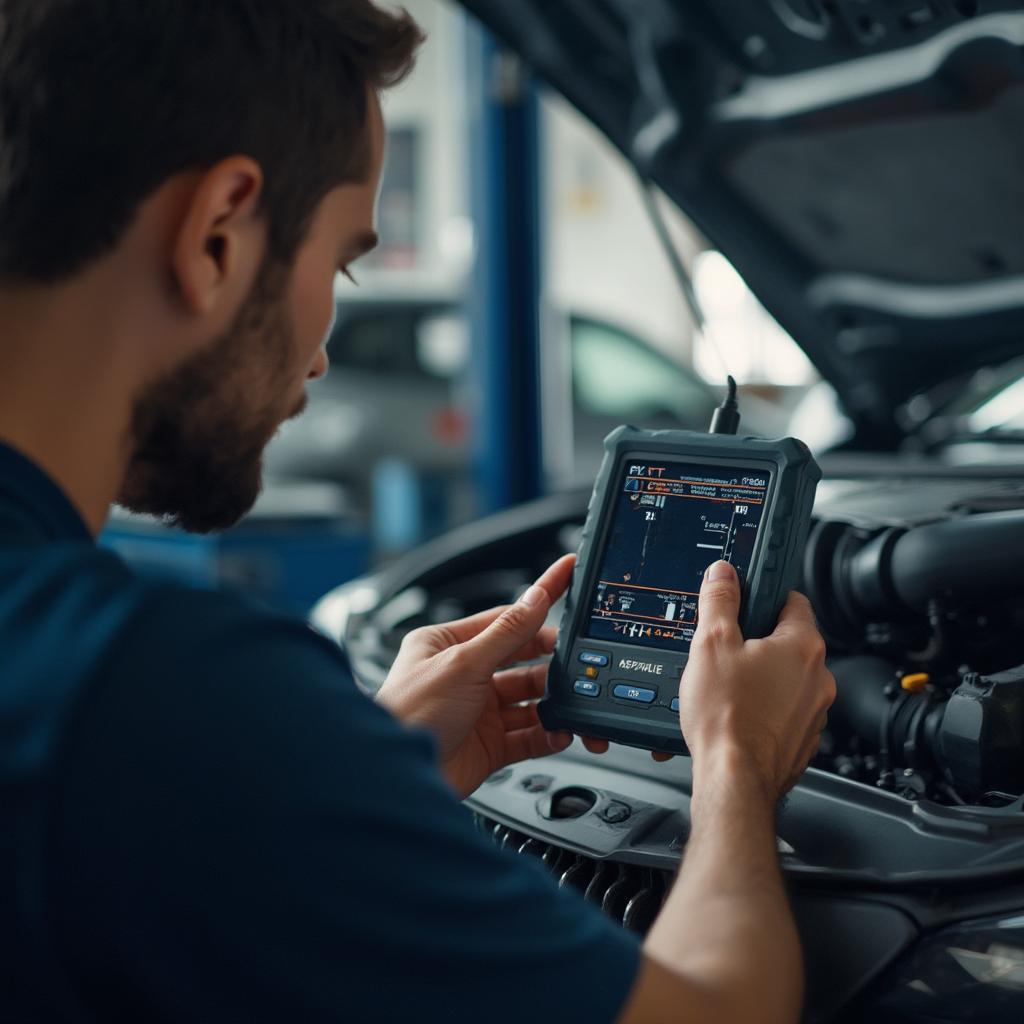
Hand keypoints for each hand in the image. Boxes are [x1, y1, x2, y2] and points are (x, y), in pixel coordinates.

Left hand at [377, 555, 577, 797]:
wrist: (396, 778)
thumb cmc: (408, 714)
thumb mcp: (463, 663)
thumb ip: (507, 632)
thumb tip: (537, 597)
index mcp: (448, 644)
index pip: (505, 617)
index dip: (539, 601)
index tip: (568, 577)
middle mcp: (464, 675)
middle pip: (523, 660)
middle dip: (553, 662)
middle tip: (581, 659)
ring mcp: (478, 712)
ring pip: (530, 701)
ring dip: (553, 703)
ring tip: (572, 703)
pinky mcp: (488, 747)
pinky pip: (529, 737)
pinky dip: (548, 735)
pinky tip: (559, 733)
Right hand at [680, 561, 835, 801]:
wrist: (734, 778)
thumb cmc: (728, 716)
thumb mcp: (711, 643)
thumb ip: (719, 601)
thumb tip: (723, 574)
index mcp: (802, 645)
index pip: (793, 599)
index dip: (766, 595)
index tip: (748, 598)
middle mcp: (819, 677)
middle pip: (788, 641)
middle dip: (756, 642)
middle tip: (724, 649)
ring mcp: (815, 711)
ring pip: (786, 679)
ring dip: (761, 678)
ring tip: (726, 687)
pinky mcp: (803, 738)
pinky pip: (784, 711)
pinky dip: (764, 709)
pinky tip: (736, 714)